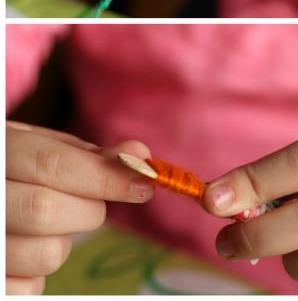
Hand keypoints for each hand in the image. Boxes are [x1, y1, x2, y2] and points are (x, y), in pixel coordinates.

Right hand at [6, 121, 153, 294]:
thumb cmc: (17, 166)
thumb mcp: (45, 148)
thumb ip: (91, 155)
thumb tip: (140, 154)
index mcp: (0, 151)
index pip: (51, 165)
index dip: (104, 176)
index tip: (144, 183)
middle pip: (46, 210)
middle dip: (88, 210)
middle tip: (90, 204)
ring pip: (45, 254)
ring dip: (65, 241)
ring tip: (48, 224)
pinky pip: (30, 288)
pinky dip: (41, 272)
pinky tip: (29, 247)